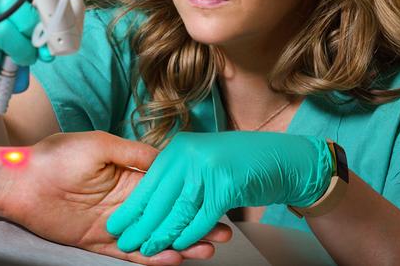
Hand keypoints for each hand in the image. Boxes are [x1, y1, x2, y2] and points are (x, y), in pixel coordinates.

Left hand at [0, 131, 232, 264]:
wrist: (21, 180)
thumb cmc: (57, 156)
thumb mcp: (100, 144)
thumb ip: (133, 152)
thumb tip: (165, 158)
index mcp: (129, 176)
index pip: (167, 189)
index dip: (191, 196)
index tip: (216, 200)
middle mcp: (125, 202)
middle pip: (167, 216)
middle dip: (195, 223)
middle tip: (223, 231)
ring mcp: (114, 224)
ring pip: (153, 237)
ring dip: (180, 244)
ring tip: (206, 248)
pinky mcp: (97, 243)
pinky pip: (128, 255)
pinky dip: (151, 259)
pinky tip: (173, 259)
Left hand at [106, 131, 332, 255]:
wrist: (283, 157)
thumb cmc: (239, 161)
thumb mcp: (200, 158)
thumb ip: (176, 172)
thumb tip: (147, 196)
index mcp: (178, 149)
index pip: (149, 182)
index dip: (133, 207)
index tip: (116, 225)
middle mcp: (189, 155)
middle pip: (159, 198)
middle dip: (141, 224)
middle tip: (125, 242)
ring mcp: (208, 168)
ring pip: (179, 210)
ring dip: (162, 234)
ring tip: (147, 250)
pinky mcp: (227, 184)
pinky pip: (203, 216)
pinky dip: (190, 233)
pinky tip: (179, 246)